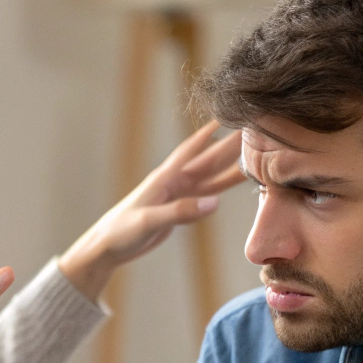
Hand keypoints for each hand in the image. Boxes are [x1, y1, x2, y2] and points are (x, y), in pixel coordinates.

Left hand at [58, 121, 244, 300]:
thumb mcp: (149, 221)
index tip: (228, 115)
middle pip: (207, 161)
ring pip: (210, 177)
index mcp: (164, 179)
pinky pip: (206, 194)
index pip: (192, 150)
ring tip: (254, 154)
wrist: (107, 247)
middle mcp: (173, 183)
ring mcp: (177, 196)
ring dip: (230, 166)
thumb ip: (181, 211)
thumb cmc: (121, 231)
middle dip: (229, 146)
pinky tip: (235, 180)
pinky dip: (221, 186)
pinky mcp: (179, 209)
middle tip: (252, 133)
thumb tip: (215, 203)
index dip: (209, 133)